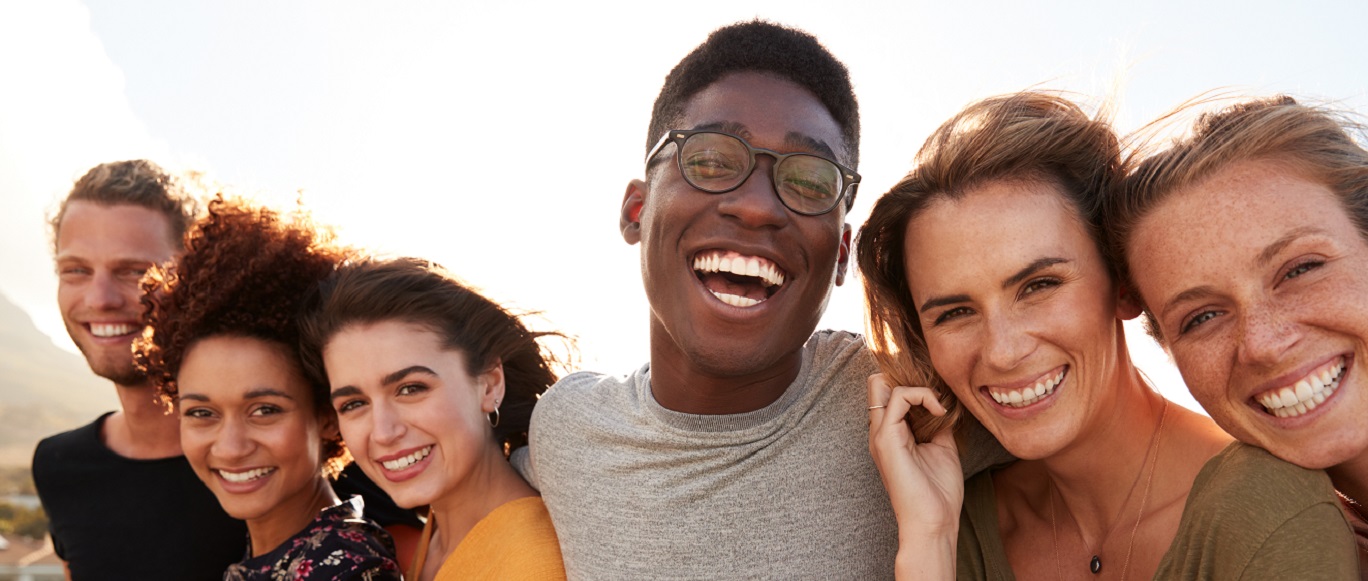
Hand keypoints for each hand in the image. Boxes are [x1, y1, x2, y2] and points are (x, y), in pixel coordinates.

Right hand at [868, 373, 961, 579]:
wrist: (933, 522)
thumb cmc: (938, 493)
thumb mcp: (942, 448)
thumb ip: (938, 424)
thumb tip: (944, 404)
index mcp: (891, 435)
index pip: (887, 392)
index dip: (912, 385)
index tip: (939, 401)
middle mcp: (879, 432)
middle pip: (876, 382)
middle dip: (907, 380)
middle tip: (933, 396)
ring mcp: (880, 434)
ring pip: (881, 383)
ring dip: (917, 387)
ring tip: (938, 407)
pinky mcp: (886, 438)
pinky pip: (899, 397)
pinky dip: (923, 396)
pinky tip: (939, 412)